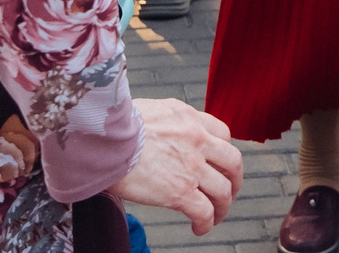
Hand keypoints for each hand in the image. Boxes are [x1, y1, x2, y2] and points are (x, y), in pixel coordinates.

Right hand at [114, 97, 242, 233]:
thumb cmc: (114, 125)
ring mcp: (192, 167)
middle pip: (233, 162)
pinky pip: (205, 212)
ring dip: (223, 207)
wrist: (104, 139)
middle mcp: (197, 140)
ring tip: (214, 216)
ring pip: (223, 191)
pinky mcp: (180, 192)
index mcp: (188, 117)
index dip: (223, 152)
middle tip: (228, 192)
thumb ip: (166, 122)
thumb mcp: (150, 110)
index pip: (222, 133)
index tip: (218, 164)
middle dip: (234, 180)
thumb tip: (163, 133)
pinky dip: (206, 223)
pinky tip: (198, 228)